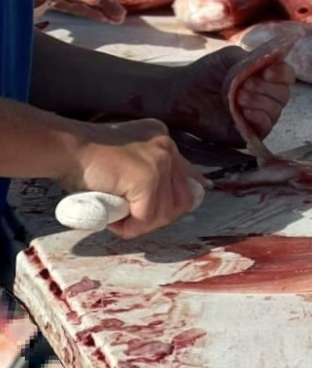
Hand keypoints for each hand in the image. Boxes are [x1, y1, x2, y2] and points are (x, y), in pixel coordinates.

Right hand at [60, 118, 208, 240]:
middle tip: (131, 219)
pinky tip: (114, 221)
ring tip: (118, 218)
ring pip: (165, 212)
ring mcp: (159, 161)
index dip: (181, 199)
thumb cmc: (85, 158)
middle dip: (158, 217)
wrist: (67, 148)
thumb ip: (145, 171)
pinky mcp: (147, 177)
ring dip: (141, 224)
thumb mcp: (124, 160)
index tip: (171, 213)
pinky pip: (146, 217)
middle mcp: (167, 146)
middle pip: (183, 198)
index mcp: (162, 140)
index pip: (187, 176)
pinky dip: (130, 227)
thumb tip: (167, 199)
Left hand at [162, 45, 294, 148]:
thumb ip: (254, 58)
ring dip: (260, 101)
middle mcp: (265, 98)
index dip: (282, 73)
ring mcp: (257, 117)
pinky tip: (244, 111)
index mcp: (264, 78)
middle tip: (245, 84)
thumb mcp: (231, 58)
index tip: (267, 71)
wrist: (182, 93)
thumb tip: (275, 59)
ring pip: (276, 110)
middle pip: (284, 94)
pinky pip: (265, 128)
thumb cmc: (206, 73)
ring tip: (239, 96)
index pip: (286, 76)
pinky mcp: (247, 134)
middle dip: (267, 88)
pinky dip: (258, 117)